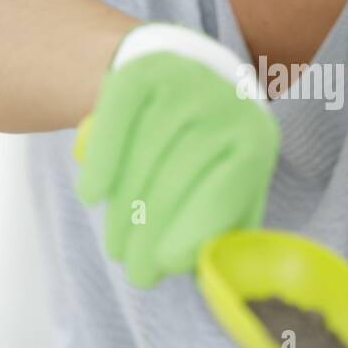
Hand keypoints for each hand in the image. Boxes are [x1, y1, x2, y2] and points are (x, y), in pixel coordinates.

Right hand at [73, 32, 279, 289]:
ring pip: (143, 159)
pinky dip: (103, 161)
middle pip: (177, 182)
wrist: (184, 77)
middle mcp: (225, 104)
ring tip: (117, 247)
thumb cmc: (212, 151)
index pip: (221, 194)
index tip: (164, 267)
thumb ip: (227, 226)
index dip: (191, 235)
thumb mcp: (234, 183)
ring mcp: (183, 83)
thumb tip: (208, 275)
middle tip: (135, 273)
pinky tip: (92, 196)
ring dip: (124, 213)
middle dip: (152, 237)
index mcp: (255, 138)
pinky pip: (116, 122)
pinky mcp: (142, 72)